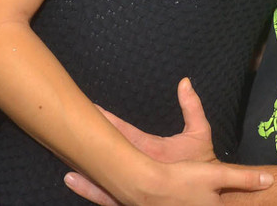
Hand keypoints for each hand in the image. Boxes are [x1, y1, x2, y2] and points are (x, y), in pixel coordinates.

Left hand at [64, 78, 271, 204]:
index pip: (124, 134)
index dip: (108, 122)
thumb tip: (185, 82)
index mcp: (152, 152)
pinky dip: (96, 193)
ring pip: (108, 183)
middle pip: (110, 157)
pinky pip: (112, 198)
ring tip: (68, 171)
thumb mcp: (200, 133)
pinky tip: (81, 187)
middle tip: (70, 133)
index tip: (93, 111)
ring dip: (89, 174)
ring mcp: (137, 189)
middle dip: (92, 145)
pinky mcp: (135, 200)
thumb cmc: (203, 164)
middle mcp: (141, 172)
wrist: (208, 196)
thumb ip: (192, 107)